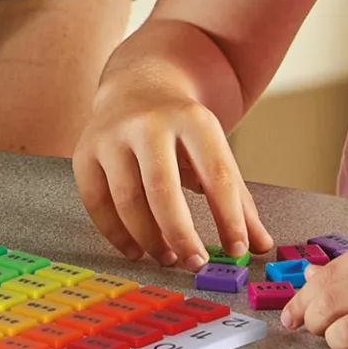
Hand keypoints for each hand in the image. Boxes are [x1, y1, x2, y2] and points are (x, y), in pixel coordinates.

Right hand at [72, 63, 274, 266]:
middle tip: (196, 263)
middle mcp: (147, 123)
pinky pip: (95, 201)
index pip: (214, 173)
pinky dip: (115, 233)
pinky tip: (135, 248)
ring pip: (126, 199)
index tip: (238, 250)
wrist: (137, 86)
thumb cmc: (181, 129)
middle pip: (162, 188)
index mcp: (190, 119)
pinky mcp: (85, 151)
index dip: (228, 217)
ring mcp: (111, 136)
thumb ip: (238, 198)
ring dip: (149, 238)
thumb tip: (261, 246)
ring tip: (168, 256)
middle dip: (181, 234)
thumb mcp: (214, 149)